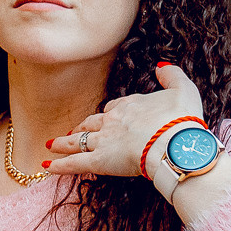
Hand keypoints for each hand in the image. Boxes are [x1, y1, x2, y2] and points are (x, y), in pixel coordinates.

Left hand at [44, 62, 203, 179]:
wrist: (175, 144)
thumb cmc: (181, 120)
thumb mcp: (184, 90)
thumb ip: (172, 76)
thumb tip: (162, 65)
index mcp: (130, 105)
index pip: (114, 107)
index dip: (110, 113)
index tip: (108, 117)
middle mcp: (113, 120)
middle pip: (92, 122)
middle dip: (82, 127)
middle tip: (73, 131)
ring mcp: (103, 140)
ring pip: (78, 140)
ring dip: (64, 143)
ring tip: (52, 145)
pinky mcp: (99, 161)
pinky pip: (74, 163)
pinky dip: (59, 165)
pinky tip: (46, 165)